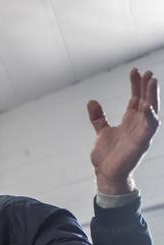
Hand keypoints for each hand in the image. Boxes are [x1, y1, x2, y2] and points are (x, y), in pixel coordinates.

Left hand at [87, 68, 159, 193]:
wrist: (106, 174)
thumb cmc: (107, 155)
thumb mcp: (101, 131)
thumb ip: (98, 117)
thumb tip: (91, 101)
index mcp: (130, 121)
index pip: (136, 98)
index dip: (136, 85)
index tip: (134, 70)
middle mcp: (138, 125)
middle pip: (145, 101)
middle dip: (147, 87)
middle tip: (148, 71)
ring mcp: (141, 133)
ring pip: (151, 110)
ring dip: (153, 96)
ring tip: (152, 81)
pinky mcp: (141, 143)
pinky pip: (150, 128)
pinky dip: (150, 117)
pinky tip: (148, 106)